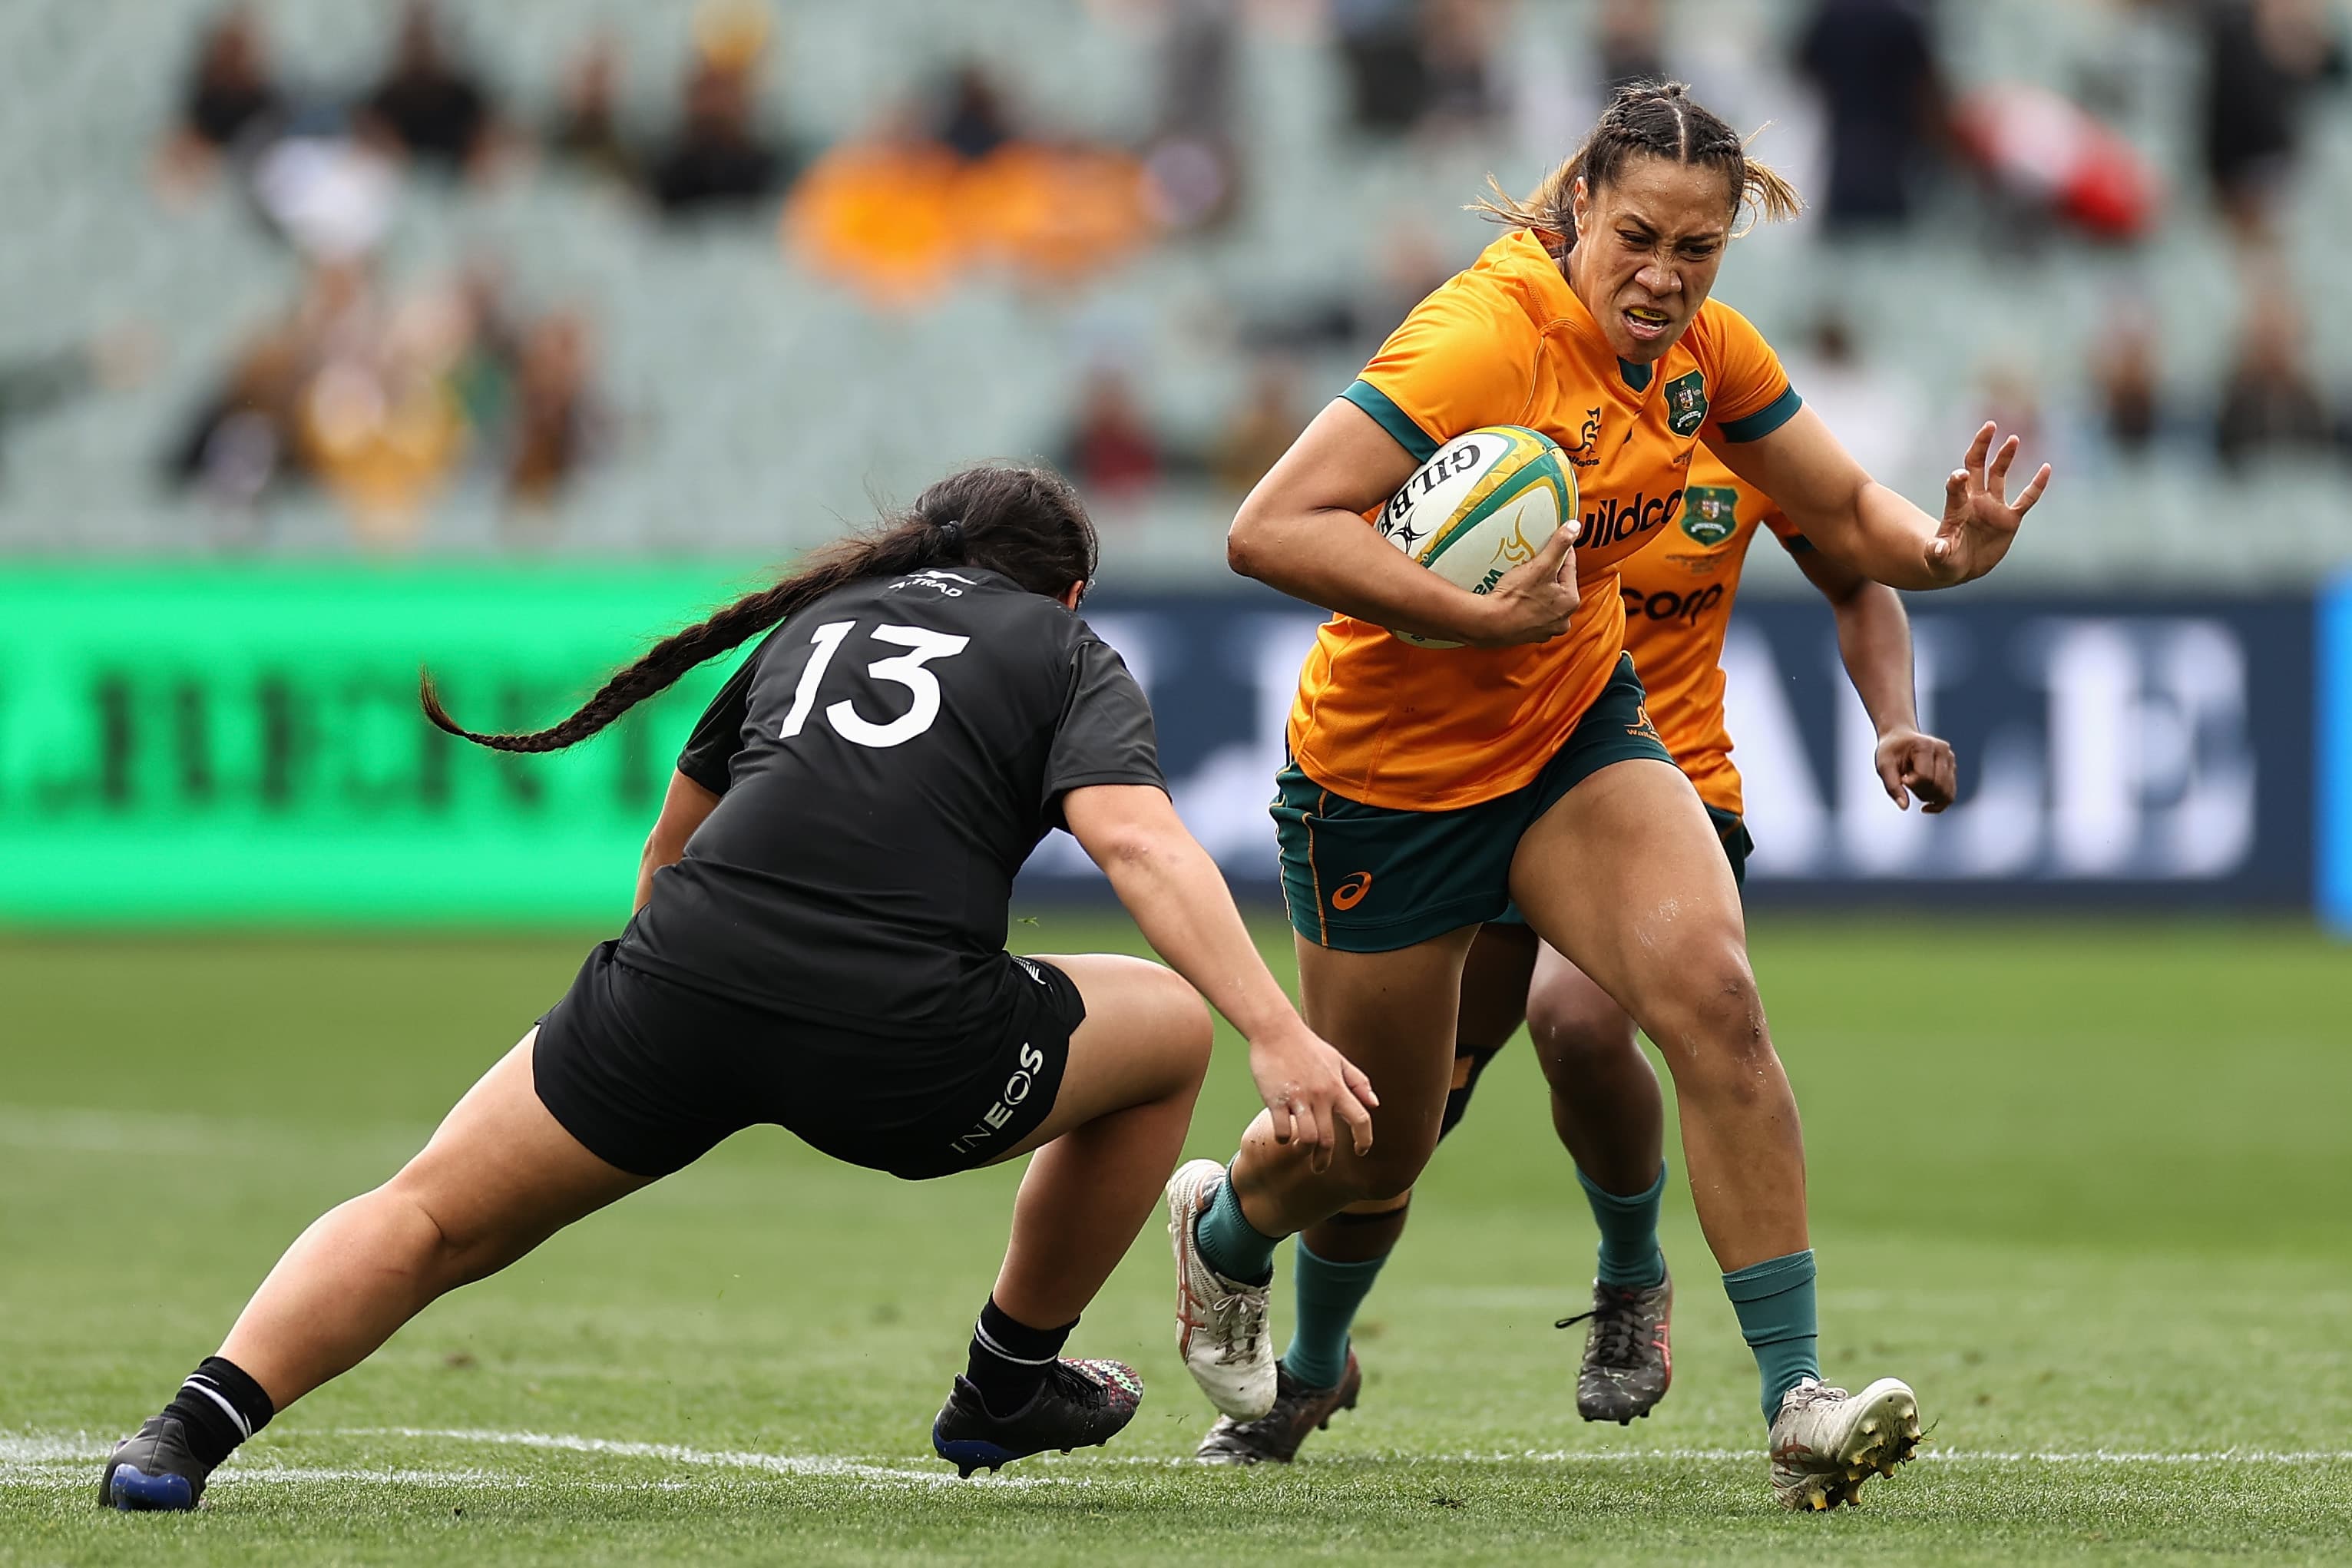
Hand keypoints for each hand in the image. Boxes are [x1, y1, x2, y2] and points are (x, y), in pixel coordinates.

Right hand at [1246, 1020, 1377, 1174]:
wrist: (1276, 1030)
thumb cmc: (1308, 1045)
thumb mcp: (1338, 1060)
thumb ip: (1357, 1082)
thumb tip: (1375, 1104)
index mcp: (1338, 1086)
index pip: (1360, 1119)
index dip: (1365, 1139)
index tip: (1362, 1151)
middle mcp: (1321, 1095)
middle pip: (1329, 1139)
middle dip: (1324, 1160)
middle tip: (1319, 1168)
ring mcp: (1299, 1098)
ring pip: (1307, 1139)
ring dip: (1305, 1151)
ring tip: (1300, 1151)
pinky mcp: (1276, 1099)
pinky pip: (1282, 1130)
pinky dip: (1283, 1138)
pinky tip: (1282, 1135)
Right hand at [1465, 522, 1580, 645]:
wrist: (1488, 624)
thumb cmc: (1514, 598)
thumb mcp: (1540, 565)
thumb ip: (1559, 544)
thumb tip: (1574, 528)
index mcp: (1570, 600)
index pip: (1569, 565)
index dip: (1558, 551)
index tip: (1548, 545)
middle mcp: (1562, 617)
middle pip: (1558, 584)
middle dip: (1547, 573)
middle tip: (1532, 564)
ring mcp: (1546, 628)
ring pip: (1545, 600)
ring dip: (1538, 590)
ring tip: (1522, 580)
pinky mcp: (1530, 634)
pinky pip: (1532, 613)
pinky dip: (1527, 606)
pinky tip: (1516, 598)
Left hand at [1874, 726, 1956, 813]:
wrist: (1900, 738)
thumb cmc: (1891, 751)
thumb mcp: (1884, 766)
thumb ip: (1892, 786)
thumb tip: (1904, 806)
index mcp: (1926, 745)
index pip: (1925, 776)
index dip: (1911, 784)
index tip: (1902, 779)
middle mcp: (1943, 751)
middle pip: (1938, 786)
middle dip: (1920, 792)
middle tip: (1906, 782)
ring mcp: (1950, 760)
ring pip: (1947, 793)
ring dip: (1928, 798)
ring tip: (1914, 788)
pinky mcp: (1952, 769)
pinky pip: (1950, 794)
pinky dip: (1938, 803)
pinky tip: (1926, 807)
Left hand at [1929, 423, 2048, 583]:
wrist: (1961, 567)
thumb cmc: (1945, 561)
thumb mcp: (1938, 559)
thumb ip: (1938, 552)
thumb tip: (1937, 548)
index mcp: (1956, 508)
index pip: (1955, 488)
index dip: (1957, 481)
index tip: (1960, 475)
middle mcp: (1974, 501)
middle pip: (1977, 466)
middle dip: (1981, 446)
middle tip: (1989, 426)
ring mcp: (1993, 507)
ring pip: (1999, 475)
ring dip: (2005, 457)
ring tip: (2012, 439)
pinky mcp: (2009, 519)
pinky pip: (2027, 499)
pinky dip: (2037, 486)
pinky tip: (2046, 468)